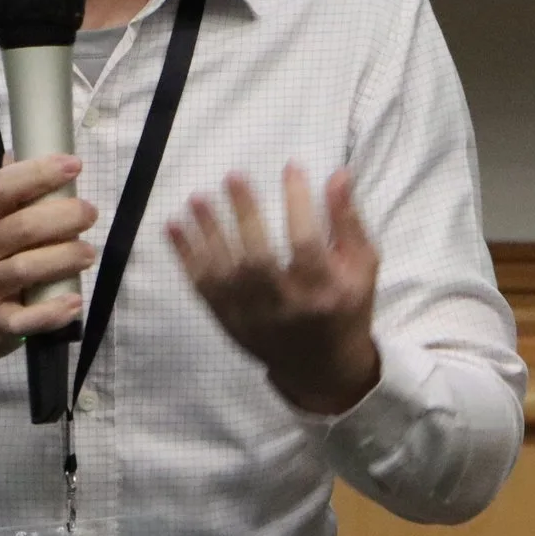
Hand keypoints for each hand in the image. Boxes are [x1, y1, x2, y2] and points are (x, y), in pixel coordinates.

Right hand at [0, 155, 96, 398]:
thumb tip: (20, 151)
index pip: (1, 189)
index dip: (39, 174)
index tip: (73, 165)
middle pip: (22, 228)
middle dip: (64, 217)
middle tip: (89, 213)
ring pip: (27, 269)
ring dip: (65, 258)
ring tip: (87, 253)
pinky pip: (27, 319)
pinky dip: (53, 311)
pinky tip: (74, 301)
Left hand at [168, 165, 381, 415]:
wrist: (320, 367)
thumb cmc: (345, 306)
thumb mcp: (362, 266)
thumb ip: (348, 221)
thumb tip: (337, 174)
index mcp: (323, 292)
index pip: (307, 245)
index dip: (299, 204)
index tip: (291, 167)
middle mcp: (284, 307)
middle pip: (258, 260)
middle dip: (245, 217)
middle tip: (233, 176)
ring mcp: (251, 317)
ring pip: (224, 274)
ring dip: (207, 234)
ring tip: (197, 198)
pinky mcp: (228, 321)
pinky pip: (202, 287)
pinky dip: (185, 257)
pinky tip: (173, 226)